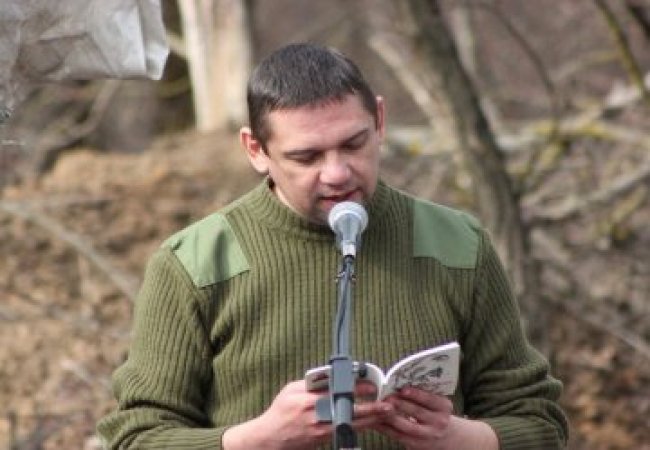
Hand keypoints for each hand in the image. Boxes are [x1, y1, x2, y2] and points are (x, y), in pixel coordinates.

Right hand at [222, 380, 392, 449]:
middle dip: (370, 409)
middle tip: (387, 404)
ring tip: (385, 413)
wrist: (271, 438)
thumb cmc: (280, 411)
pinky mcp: (324, 440)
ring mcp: (321, 430)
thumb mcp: (291, 390)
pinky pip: (345, 431)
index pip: (337, 391)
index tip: (371, 386)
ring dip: (370, 419)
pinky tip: (372, 422)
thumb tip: (331, 374)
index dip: (356, 389)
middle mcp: (316, 416)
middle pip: (349, 411)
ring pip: (351, 424)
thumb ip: (312, 383)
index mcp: (307, 400)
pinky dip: (360, 426)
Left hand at [373, 388, 497, 449]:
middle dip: (401, 405)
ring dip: (392, 417)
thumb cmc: (437, 412)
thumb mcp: (438, 402)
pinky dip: (387, 428)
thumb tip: (401, 380)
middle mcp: (439, 421)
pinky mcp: (417, 445)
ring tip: (381, 409)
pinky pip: (400, 436)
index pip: (430, 399)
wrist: (449, 436)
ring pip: (408, 427)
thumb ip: (424, 393)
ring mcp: (428, 435)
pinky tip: (377, 421)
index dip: (416, 394)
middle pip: (418, 413)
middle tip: (387, 397)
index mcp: (444, 406)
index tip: (403, 389)